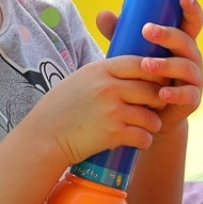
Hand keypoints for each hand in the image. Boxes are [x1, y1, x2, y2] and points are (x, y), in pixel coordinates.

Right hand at [23, 0, 202, 165]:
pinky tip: (138, 141)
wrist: (44, 136)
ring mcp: (112, 111)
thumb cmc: (61, 108)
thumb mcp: (80, 80)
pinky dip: (144, 141)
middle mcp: (108, 87)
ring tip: (146, 127)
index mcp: (100, 70)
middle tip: (155, 108)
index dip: (154, 72)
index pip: (139, 63)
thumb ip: (103, 74)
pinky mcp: (114, 134)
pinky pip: (144, 137)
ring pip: (152, 117)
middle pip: (152, 90)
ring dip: (153, 124)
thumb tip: (129, 70)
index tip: (156, 82)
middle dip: (158, 101)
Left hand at [94, 0, 202, 128]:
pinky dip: (175, 94)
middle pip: (186, 41)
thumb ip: (118, 33)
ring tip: (146, 65)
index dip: (192, 8)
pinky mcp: (191, 100)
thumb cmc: (140, 73)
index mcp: (180, 42)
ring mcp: (194, 79)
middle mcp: (191, 57)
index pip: (191, 21)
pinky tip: (161, 93)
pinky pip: (188, 95)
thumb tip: (102, 14)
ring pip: (186, 67)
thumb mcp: (129, 51)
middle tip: (147, 30)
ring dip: (166, 65)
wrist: (149, 112)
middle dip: (168, 35)